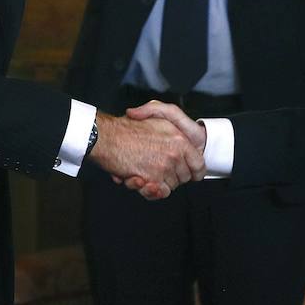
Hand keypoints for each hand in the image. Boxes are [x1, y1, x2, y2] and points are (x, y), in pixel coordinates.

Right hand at [88, 110, 204, 199]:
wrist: (105, 137)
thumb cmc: (128, 126)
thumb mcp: (156, 112)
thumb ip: (173, 117)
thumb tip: (184, 138)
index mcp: (180, 138)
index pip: (199, 164)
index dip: (193, 171)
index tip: (187, 172)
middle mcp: (175, 153)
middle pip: (184, 177)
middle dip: (172, 176)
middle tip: (156, 167)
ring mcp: (164, 167)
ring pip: (171, 186)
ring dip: (159, 183)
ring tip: (145, 172)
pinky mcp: (151, 179)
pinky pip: (159, 192)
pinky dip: (151, 190)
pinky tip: (140, 179)